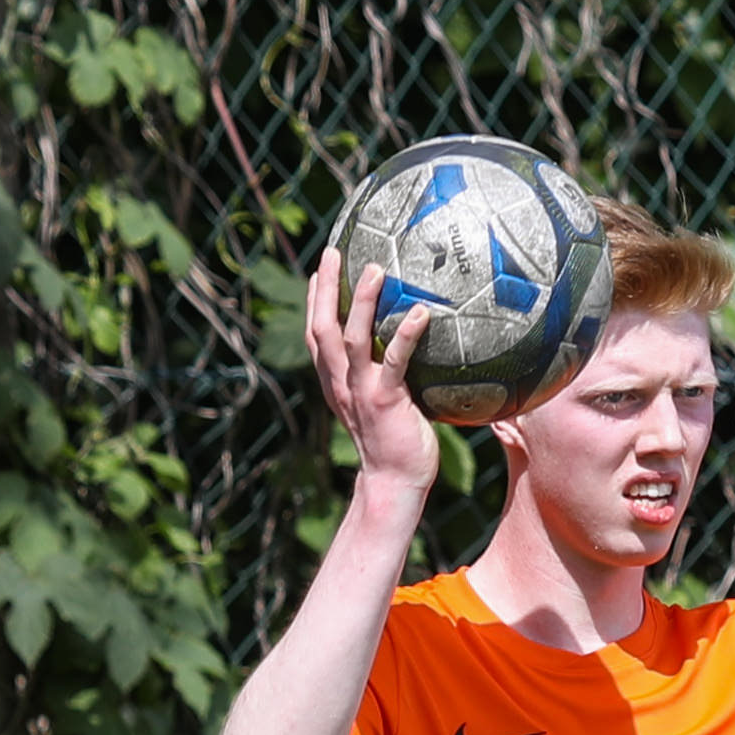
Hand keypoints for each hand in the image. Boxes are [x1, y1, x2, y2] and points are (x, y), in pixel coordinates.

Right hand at [305, 248, 438, 500]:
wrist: (394, 483)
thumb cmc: (397, 444)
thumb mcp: (384, 406)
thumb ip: (388, 378)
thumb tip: (416, 351)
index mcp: (335, 382)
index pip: (316, 335)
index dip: (313, 301)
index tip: (319, 270)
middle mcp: (341, 382)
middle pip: (322, 326)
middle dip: (323, 288)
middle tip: (332, 251)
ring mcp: (360, 391)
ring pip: (352, 338)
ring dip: (361, 301)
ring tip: (375, 269)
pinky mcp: (385, 401)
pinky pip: (395, 362)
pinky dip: (405, 335)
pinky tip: (421, 312)